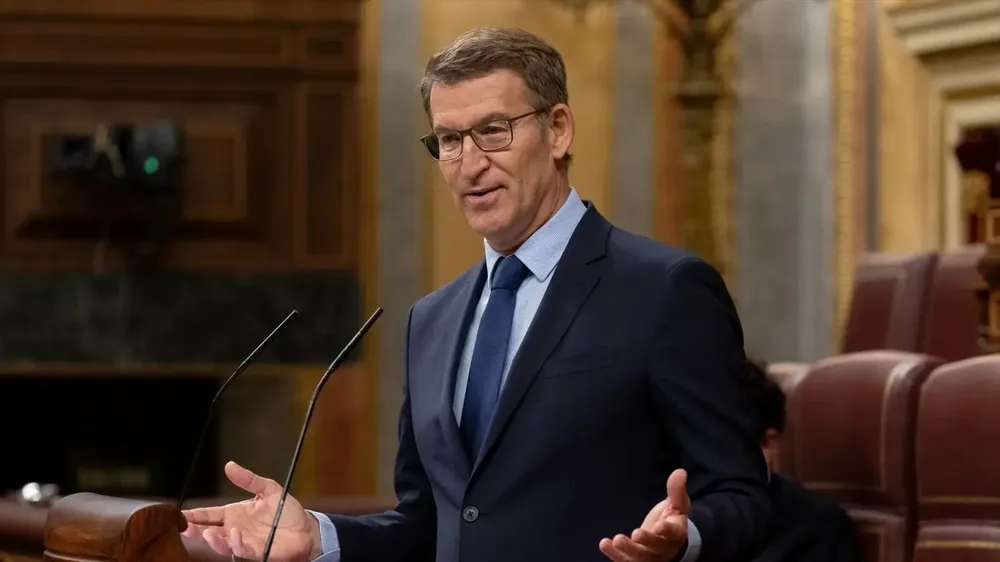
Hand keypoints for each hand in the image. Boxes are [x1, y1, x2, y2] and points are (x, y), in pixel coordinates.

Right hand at [182, 461, 320, 561]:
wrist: (306, 528)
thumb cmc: (287, 510)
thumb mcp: (268, 489)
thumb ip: (248, 479)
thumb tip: (229, 465)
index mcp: (235, 513)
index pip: (209, 515)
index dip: (194, 515)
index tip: (179, 514)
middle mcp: (235, 529)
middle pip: (209, 531)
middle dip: (195, 531)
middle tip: (184, 527)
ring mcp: (244, 541)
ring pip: (221, 544)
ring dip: (213, 540)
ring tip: (207, 533)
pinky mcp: (256, 551)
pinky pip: (241, 550)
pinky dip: (236, 544)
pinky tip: (235, 534)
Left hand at [599, 469, 690, 561]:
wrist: (668, 539)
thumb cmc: (672, 518)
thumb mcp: (677, 503)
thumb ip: (676, 489)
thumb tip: (680, 471)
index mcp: (676, 533)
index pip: (673, 533)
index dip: (667, 531)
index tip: (660, 526)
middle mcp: (664, 548)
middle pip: (656, 548)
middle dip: (646, 541)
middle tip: (636, 533)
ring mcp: (650, 556)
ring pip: (640, 558)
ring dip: (628, 551)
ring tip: (616, 540)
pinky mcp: (636, 560)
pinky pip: (626, 561)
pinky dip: (615, 555)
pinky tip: (604, 544)